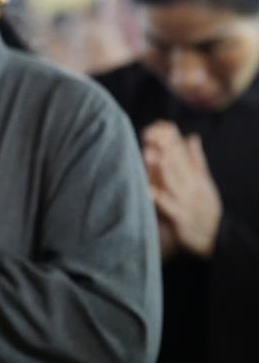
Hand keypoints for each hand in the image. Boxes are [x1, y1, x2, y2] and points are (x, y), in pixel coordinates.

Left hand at [143, 122, 221, 257]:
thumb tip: (191, 137)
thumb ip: (196, 160)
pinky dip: (159, 198)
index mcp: (196, 175)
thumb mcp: (204, 182)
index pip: (183, 153)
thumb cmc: (204, 207)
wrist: (214, 237)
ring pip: (173, 181)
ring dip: (161, 168)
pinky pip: (169, 206)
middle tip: (150, 133)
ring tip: (149, 153)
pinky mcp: (181, 218)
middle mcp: (191, 185)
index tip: (158, 125)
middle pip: (177, 163)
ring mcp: (186, 201)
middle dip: (164, 148)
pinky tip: (147, 189)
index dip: (171, 139)